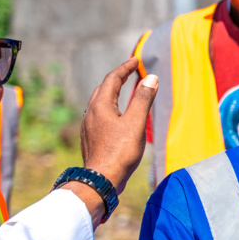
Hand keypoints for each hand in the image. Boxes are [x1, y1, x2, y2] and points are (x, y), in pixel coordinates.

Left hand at [80, 58, 156, 192]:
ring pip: (99, 103)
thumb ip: (143, 99)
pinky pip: (99, 115)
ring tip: (124, 92)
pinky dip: (110, 108)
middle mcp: (90, 113)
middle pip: (103, 89)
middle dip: (117, 79)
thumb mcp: (136, 123)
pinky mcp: (90, 138)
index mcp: (101, 105)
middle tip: (130, 73)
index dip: (124, 68)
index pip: (112, 79)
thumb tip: (150, 77)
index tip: (135, 60)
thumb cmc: (120, 151)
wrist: (101, 179)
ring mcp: (88, 126)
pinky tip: (116, 117)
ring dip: (112, 94)